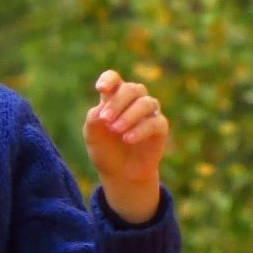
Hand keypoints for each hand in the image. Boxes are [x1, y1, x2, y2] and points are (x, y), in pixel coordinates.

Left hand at [83, 68, 168, 187]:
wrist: (120, 174)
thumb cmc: (105, 150)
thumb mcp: (92, 135)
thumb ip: (94, 119)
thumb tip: (102, 108)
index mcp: (114, 97)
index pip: (114, 79)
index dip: (109, 79)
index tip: (101, 89)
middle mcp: (133, 101)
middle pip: (131, 89)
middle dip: (117, 102)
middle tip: (105, 119)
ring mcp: (149, 113)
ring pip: (145, 103)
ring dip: (129, 115)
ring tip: (116, 130)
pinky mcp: (160, 127)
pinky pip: (155, 122)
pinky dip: (141, 129)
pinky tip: (128, 139)